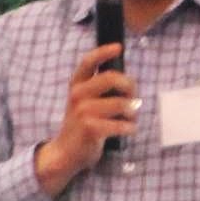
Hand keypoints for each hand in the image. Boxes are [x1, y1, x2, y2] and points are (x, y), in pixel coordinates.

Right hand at [34, 44, 134, 193]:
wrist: (66, 152)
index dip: (103, 52)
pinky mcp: (91, 128)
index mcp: (76, 86)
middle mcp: (77, 95)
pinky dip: (130, 127)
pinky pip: (122, 124)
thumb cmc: (82, 125)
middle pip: (112, 78)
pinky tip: (128, 130)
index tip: (118, 47)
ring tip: (131, 117)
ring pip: (122, 103)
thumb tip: (128, 82)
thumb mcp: (84, 102)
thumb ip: (100, 90)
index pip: (88, 62)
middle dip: (130, 87)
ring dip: (133, 111)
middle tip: (133, 98)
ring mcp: (83, 112)